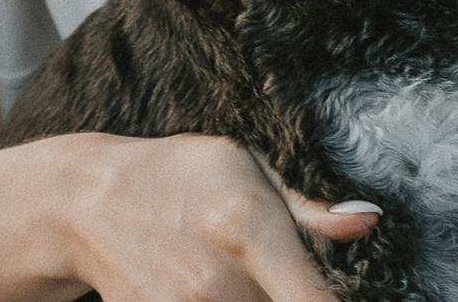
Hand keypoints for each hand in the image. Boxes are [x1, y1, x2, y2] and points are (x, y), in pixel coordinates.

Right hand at [0, 131, 377, 301]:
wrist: (89, 201)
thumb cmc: (179, 176)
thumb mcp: (247, 169)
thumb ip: (310, 211)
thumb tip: (368, 220)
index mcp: (247, 226)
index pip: (314, 301)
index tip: (335, 296)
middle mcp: (216, 280)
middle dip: (292, 298)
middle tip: (281, 277)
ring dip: (260, 301)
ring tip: (244, 278)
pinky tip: (216, 287)